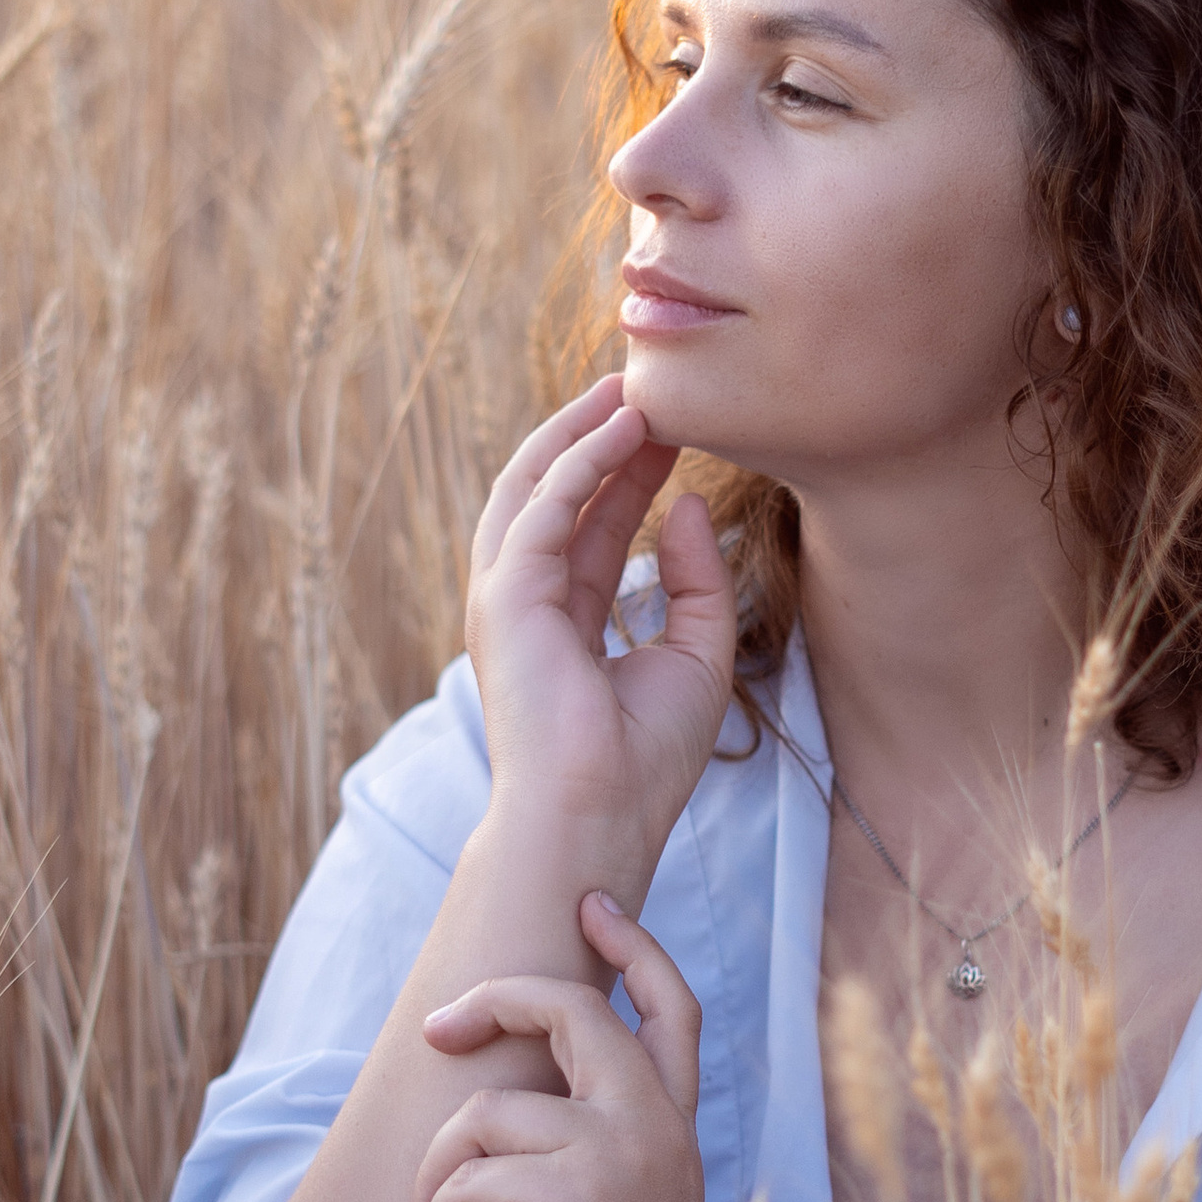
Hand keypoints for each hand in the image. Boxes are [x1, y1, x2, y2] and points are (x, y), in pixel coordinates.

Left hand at [405, 893, 733, 1201]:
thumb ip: (590, 1161)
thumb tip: (500, 1118)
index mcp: (676, 1129)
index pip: (671, 1007)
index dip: (633, 948)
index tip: (591, 907)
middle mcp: (655, 1125)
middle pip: (569, 1008)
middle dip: (489, 1001)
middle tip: (437, 1030)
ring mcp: (620, 1154)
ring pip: (485, 1108)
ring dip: (434, 1175)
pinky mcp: (574, 1197)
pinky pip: (466, 1177)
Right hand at [463, 379, 737, 869]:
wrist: (599, 815)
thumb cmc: (643, 761)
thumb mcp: (695, 658)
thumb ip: (697, 584)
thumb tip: (690, 508)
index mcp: (564, 623)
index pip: (592, 526)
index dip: (630, 472)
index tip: (673, 428)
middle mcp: (527, 604)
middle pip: (556, 497)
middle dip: (597, 439)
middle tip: (645, 387)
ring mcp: (506, 599)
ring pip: (533, 489)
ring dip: (579, 434)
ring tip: (629, 387)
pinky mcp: (504, 597)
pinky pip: (539, 508)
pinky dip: (579, 462)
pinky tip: (624, 429)